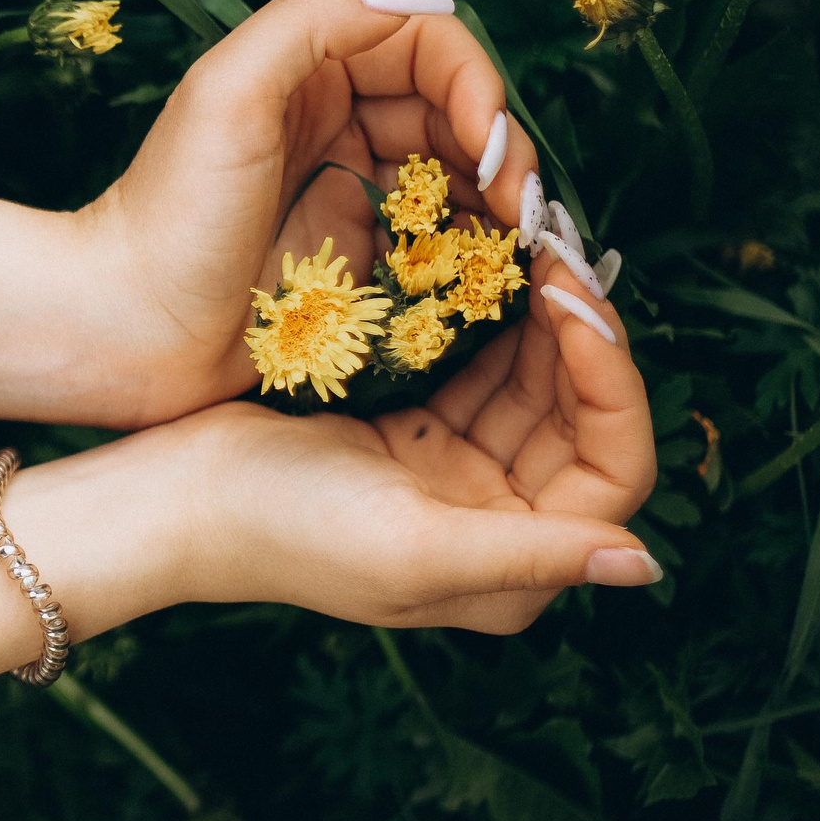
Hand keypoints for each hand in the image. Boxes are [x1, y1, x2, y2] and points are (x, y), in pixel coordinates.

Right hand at [0, 255, 652, 717]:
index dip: (615, 387)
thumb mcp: (415, 548)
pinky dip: (494, 319)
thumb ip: (534, 554)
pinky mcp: (414, 433)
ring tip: (532, 248)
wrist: (173, 499)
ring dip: (542, 320)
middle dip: (582, 338)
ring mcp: (457, 476)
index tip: (580, 307)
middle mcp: (497, 525)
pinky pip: (482, 367)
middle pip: (583, 420)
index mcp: (510, 571)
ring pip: (538, 385)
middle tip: (559, 252)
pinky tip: (489, 268)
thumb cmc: (285, 529)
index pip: (614, 473)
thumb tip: (646, 562)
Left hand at [73, 0, 542, 426]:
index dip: (474, 83)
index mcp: (307, 70)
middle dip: (501, 145)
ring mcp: (345, 189)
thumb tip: (415, 0)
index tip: (489, 143)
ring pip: (454, 171)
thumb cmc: (169, 212)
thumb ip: (311, 21)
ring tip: (522, 237)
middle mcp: (332, 120)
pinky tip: (494, 264)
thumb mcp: (227, 90)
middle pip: (453, 109)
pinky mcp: (352, 255)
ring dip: (500, 195)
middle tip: (524, 205)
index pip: (425, 46)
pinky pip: (435, 234)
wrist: (124, 328)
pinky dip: (474, 241)